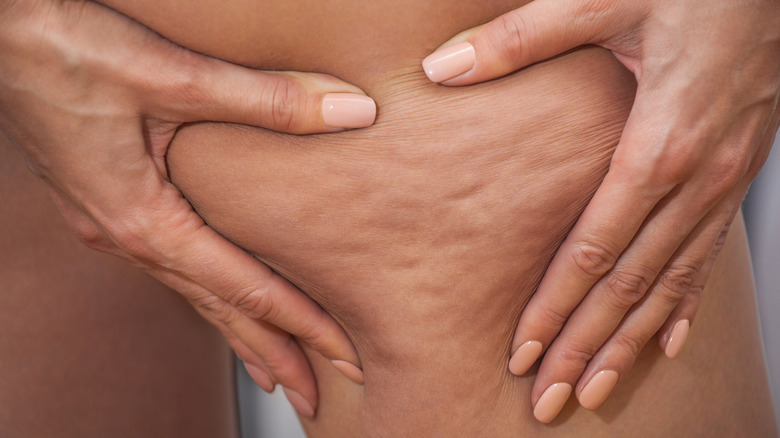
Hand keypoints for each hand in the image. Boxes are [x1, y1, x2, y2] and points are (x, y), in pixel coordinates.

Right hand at [0, 0, 373, 417]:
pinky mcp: (111, 201)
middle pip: (217, 311)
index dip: (302, 327)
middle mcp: (127, 236)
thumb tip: (353, 112)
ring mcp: (115, 223)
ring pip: (194, 294)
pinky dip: (209, 294)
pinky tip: (219, 300)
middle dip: (273, 356)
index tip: (344, 359)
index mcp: (144, 221)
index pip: (244, 292)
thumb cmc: (65, 48)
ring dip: (240, 334)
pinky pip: (174, 266)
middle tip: (317, 398)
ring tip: (276, 371)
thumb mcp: (174, 76)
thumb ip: (269, 99)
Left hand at [422, 0, 779, 421]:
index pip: (593, 251)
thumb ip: (521, 38)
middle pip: (630, 285)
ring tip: (596, 390)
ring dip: (628, 344)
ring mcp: (721, 184)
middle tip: (549, 399)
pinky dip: (683, 306)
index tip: (523, 352)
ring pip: (669, 285)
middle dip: (586, 347)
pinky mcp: (733, 176)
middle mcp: (695, 179)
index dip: (556, 307)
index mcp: (656, 144)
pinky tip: (664, 344)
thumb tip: (443, 69)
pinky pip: (706, 258)